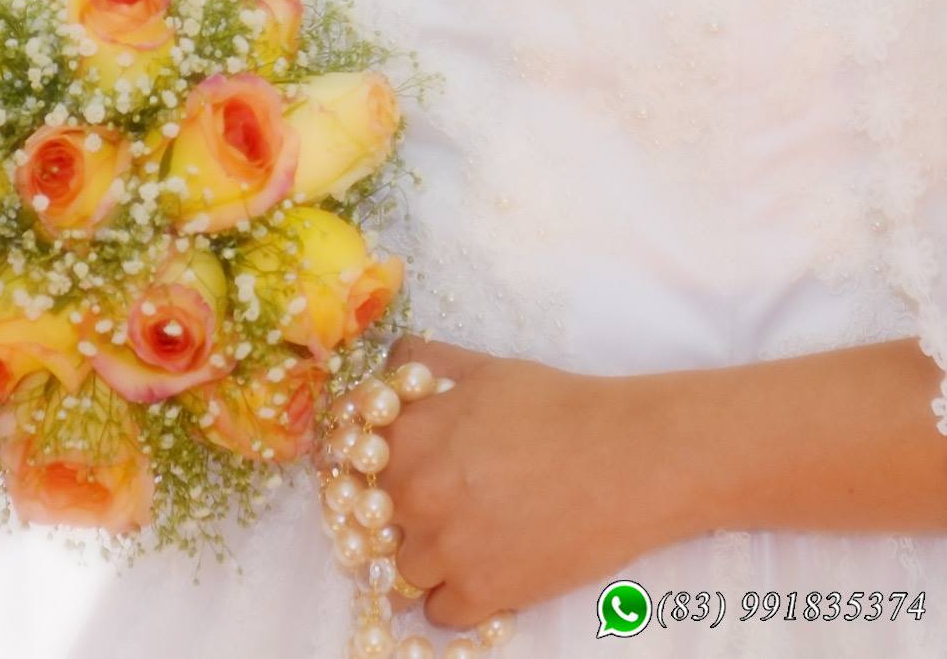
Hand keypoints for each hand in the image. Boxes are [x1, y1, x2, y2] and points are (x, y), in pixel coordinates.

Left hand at [375, 334, 695, 632]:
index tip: (393, 465)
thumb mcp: (482, 368)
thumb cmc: (558, 407)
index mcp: (407, 435)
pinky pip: (438, 612)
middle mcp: (413, 495)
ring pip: (402, 568)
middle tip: (447, 498)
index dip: (371, 461)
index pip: (349, 459)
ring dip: (427, 555)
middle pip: (373, 517)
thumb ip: (421, 366)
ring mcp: (444, 551)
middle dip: (401, 509)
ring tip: (472, 532)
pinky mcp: (479, 596)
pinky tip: (487, 563)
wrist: (628, 459)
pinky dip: (456, 596)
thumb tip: (386, 368)